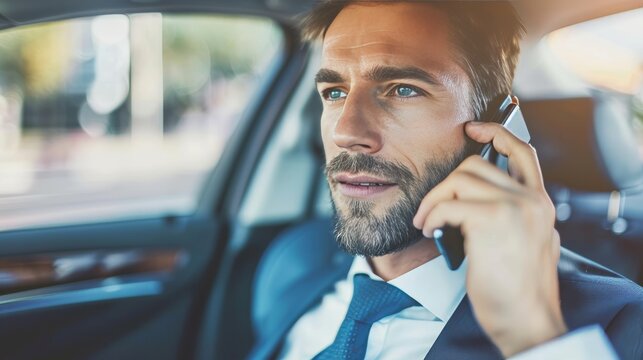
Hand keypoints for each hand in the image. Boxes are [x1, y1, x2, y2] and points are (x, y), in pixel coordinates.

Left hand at [412, 121, 567, 356]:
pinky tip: (429, 231)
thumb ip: (515, 214)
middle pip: (475, 165)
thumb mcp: (528, 242)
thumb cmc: (517, 289)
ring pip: (459, 179)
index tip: (471, 129)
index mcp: (541, 202)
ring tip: (427, 223)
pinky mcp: (493, 221)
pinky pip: (448, 204)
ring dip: (433, 201)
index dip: (495, 133)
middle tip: (430, 210)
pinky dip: (431, 216)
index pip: (522, 152)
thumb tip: (479, 198)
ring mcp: (515, 208)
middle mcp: (532, 199)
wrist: (527, 320)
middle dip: (444, 185)